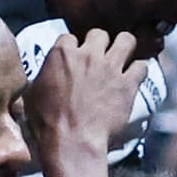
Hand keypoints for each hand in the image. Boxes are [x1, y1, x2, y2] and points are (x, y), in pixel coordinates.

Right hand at [29, 28, 147, 161]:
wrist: (71, 143)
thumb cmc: (48, 123)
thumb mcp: (34, 94)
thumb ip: (43, 76)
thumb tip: (44, 76)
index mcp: (62, 54)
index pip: (68, 37)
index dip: (72, 48)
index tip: (73, 59)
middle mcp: (88, 55)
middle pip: (99, 34)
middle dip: (99, 44)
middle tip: (98, 58)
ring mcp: (110, 68)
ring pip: (127, 40)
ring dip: (125, 47)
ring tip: (123, 57)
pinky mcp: (127, 84)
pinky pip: (142, 66)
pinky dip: (139, 71)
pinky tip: (134, 78)